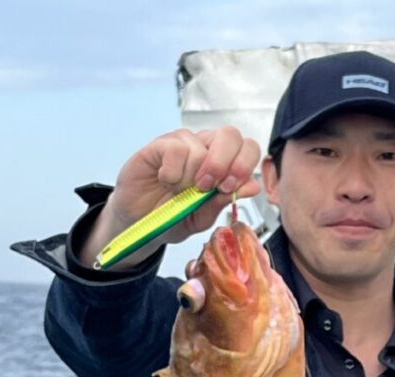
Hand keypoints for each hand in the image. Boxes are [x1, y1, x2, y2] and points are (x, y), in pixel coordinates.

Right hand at [80, 127, 261, 265]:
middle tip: (206, 187)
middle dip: (223, 164)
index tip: (228, 188)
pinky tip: (166, 180)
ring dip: (190, 176)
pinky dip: (173, 172)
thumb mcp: (203, 217)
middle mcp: (206, 147)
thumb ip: (225, 201)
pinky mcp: (160, 144)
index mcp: (225, 163)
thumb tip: (253, 187)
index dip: (244, 165)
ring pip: (200, 147)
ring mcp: (183, 143)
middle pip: (230, 135)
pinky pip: (175, 149)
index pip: (248, 148)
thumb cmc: (174, 216)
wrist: (140, 222)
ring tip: (178, 190)